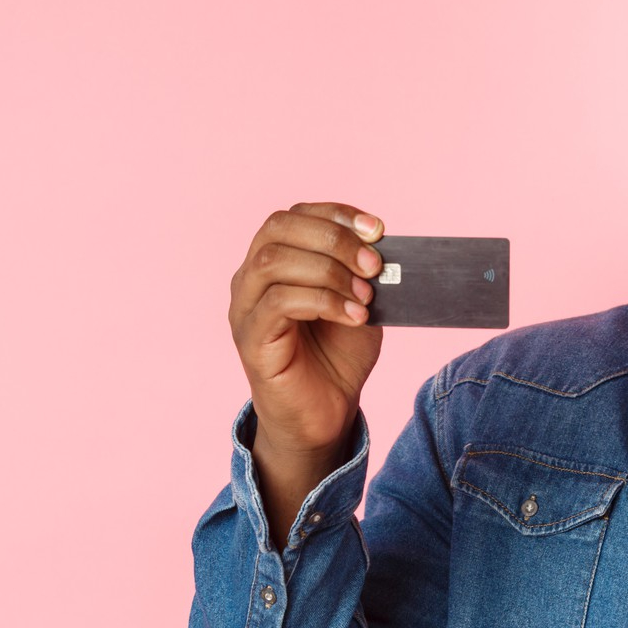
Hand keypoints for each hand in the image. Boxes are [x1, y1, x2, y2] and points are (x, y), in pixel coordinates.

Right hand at [229, 202, 386, 536]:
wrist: (327, 413)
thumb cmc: (339, 356)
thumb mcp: (358, 301)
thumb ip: (361, 271)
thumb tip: (383, 244)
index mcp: (275, 261)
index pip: (294, 215)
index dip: (336, 213)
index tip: (378, 229)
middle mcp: (250, 278)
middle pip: (278, 228)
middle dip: (334, 238)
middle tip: (374, 265)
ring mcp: (245, 307)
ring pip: (275, 262)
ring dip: (329, 271)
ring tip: (366, 295)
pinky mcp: (250, 339)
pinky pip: (279, 303)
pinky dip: (323, 301)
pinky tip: (355, 316)